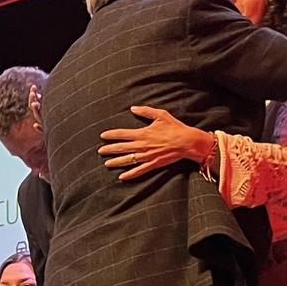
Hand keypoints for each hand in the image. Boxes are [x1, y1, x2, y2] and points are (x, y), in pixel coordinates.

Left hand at [99, 105, 215, 181]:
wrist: (187, 142)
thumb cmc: (174, 127)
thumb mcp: (160, 115)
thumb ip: (145, 111)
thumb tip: (133, 108)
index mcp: (143, 133)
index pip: (122, 134)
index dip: (111, 135)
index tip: (102, 136)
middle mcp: (142, 145)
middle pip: (122, 148)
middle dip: (109, 149)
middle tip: (100, 151)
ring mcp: (147, 156)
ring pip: (128, 160)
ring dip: (116, 162)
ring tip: (107, 163)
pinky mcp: (153, 164)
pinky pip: (139, 170)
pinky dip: (130, 174)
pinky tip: (122, 177)